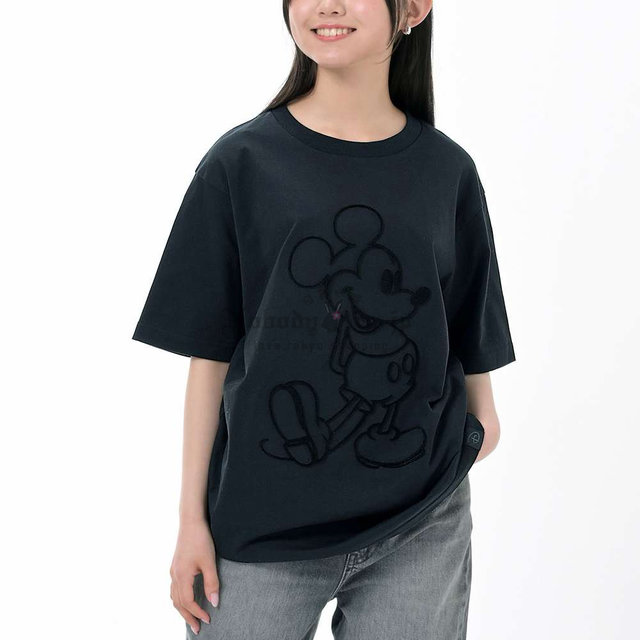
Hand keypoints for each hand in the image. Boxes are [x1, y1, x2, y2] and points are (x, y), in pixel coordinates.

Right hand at [169, 518, 219, 635]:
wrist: (191, 521)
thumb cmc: (201, 540)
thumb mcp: (209, 562)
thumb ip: (212, 583)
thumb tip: (214, 603)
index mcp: (182, 576)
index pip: (188, 602)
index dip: (198, 613)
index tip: (208, 619)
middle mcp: (174, 575)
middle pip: (179, 603)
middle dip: (188, 617)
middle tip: (198, 628)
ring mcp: (173, 570)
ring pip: (174, 597)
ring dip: (182, 610)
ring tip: (191, 618)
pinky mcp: (175, 566)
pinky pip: (174, 588)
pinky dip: (179, 599)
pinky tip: (185, 599)